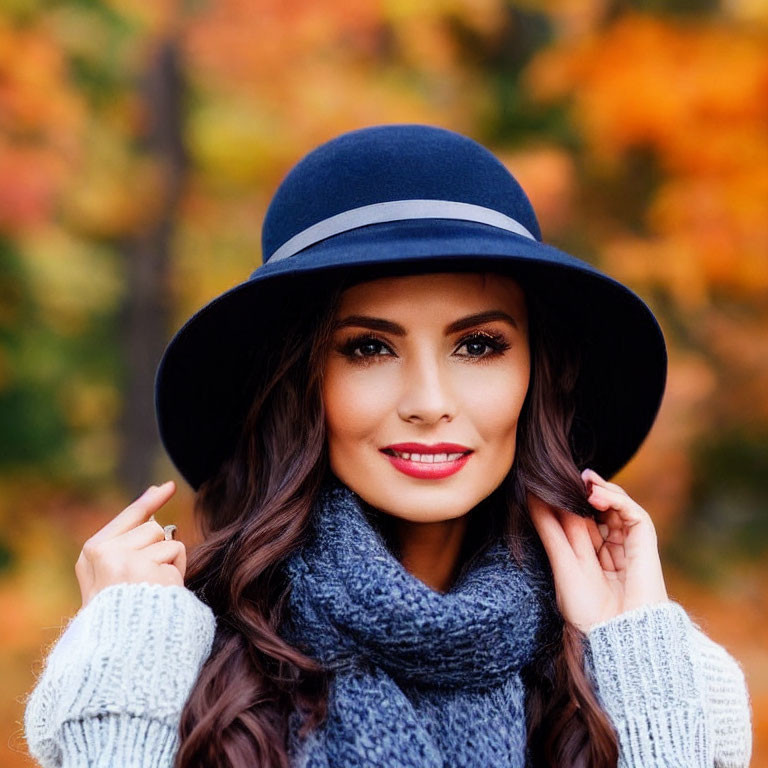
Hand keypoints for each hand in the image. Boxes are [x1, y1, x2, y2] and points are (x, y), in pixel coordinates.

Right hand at [75, 481, 185, 607]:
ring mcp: (124, 559)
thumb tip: (156, 505)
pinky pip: (176, 556)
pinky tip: (159, 594)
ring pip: (168, 541)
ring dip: (169, 564)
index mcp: (91, 554)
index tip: (166, 486)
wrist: (118, 652)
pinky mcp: (146, 568)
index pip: (128, 518)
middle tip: (146, 583)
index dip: (150, 501)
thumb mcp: (111, 579)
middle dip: (160, 551)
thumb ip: (128, 544)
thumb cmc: (120, 616)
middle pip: (154, 529)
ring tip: (152, 590)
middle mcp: (103, 553)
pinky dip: (176, 574)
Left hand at [527, 468, 667, 632]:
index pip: (580, 518)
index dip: (569, 500)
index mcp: (590, 554)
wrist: (615, 634)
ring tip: (583, 482)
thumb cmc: (585, 607)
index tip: (552, 482)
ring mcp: (629, 545)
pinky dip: (617, 500)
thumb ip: (550, 529)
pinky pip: (634, 514)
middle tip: (569, 474)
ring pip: (617, 507)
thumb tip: (532, 497)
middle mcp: (610, 548)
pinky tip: (596, 496)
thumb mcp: (561, 560)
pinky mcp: (645, 545)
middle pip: (598, 509)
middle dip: (585, 490)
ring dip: (601, 490)